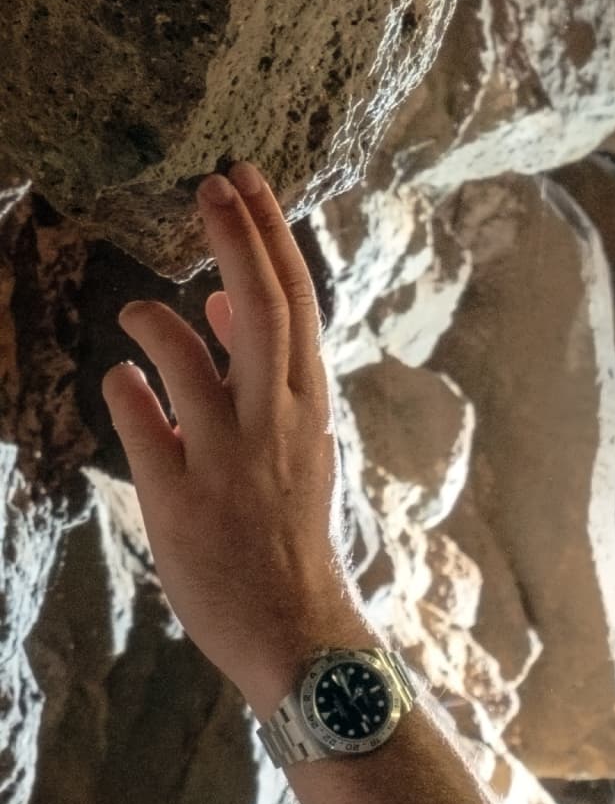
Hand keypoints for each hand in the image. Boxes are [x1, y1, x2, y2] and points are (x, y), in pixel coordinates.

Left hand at [102, 163, 370, 714]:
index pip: (298, 303)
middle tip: (208, 181)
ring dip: (157, 321)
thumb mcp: (293, 441)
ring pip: (190, 361)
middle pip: (263, 310)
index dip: (270, 235)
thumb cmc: (286, 528)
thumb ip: (260, 370)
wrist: (294, 624)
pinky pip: (143, 426)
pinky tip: (117, 378)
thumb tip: (227, 298)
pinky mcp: (182, 499)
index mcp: (307, 405)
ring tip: (137, 308)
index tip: (244, 180)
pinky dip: (126, 391)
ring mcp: (230, 459)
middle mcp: (275, 422)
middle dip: (234, 239)